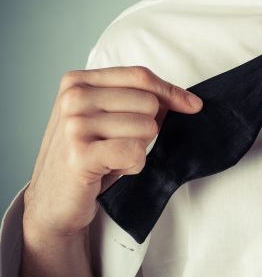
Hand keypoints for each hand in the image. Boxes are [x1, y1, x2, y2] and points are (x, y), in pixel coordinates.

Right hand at [23, 66, 202, 238]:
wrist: (54, 200)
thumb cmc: (88, 155)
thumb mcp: (108, 117)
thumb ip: (140, 101)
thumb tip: (189, 102)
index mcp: (78, 81)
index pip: (140, 76)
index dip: (171, 92)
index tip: (193, 106)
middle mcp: (73, 98)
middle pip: (148, 102)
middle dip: (146, 129)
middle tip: (120, 144)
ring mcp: (74, 125)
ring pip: (146, 127)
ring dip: (139, 149)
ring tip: (113, 157)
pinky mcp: (80, 154)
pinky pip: (136, 153)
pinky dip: (133, 166)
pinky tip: (112, 169)